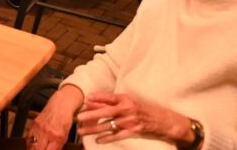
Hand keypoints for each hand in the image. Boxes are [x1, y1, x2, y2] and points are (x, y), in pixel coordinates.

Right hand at [27, 84, 82, 149]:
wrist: (60, 104)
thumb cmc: (65, 118)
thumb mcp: (66, 135)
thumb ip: (59, 146)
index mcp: (57, 136)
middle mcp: (47, 132)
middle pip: (38, 149)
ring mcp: (39, 127)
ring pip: (31, 144)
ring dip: (32, 149)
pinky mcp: (34, 124)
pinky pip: (29, 136)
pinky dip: (29, 143)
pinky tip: (31, 146)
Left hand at [76, 92, 194, 145]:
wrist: (161, 120)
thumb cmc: (139, 108)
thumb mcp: (126, 101)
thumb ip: (109, 101)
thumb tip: (90, 101)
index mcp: (125, 99)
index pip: (108, 97)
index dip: (96, 98)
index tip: (85, 100)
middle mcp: (127, 109)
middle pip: (106, 112)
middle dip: (91, 115)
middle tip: (78, 117)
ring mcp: (130, 121)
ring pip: (109, 125)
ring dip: (94, 129)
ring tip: (82, 131)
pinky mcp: (133, 131)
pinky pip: (118, 135)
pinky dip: (107, 138)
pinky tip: (97, 140)